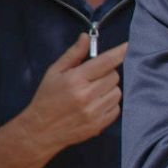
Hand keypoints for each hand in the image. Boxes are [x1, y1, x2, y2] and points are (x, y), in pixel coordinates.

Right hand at [24, 35, 127, 152]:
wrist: (40, 130)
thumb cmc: (46, 97)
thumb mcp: (54, 72)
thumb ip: (73, 54)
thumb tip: (86, 37)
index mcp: (75, 79)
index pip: (105, 62)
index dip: (119, 53)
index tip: (127, 46)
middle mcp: (87, 96)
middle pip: (114, 76)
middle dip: (107, 73)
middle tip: (93, 77)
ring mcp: (94, 112)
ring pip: (117, 92)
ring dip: (109, 89)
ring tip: (94, 92)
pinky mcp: (99, 125)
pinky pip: (117, 109)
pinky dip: (110, 104)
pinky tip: (96, 104)